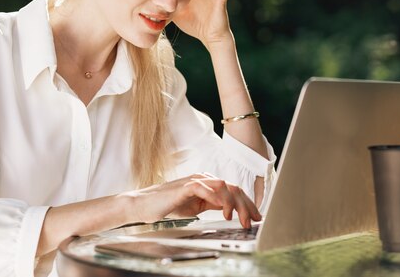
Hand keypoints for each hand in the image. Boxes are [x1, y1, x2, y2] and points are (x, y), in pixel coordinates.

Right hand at [126, 173, 261, 228]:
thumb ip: (211, 204)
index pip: (233, 190)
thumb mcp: (195, 207)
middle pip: (233, 187)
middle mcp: (204, 178)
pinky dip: (219, 200)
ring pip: (224, 187)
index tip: (256, 217)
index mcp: (207, 184)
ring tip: (241, 219)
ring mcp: (195, 180)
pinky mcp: (186, 186)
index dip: (247, 204)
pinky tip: (224, 212)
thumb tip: (229, 210)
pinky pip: (208, 188)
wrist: (143, 205)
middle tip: (254, 220)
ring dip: (236, 204)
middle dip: (247, 205)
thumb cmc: (167, 206)